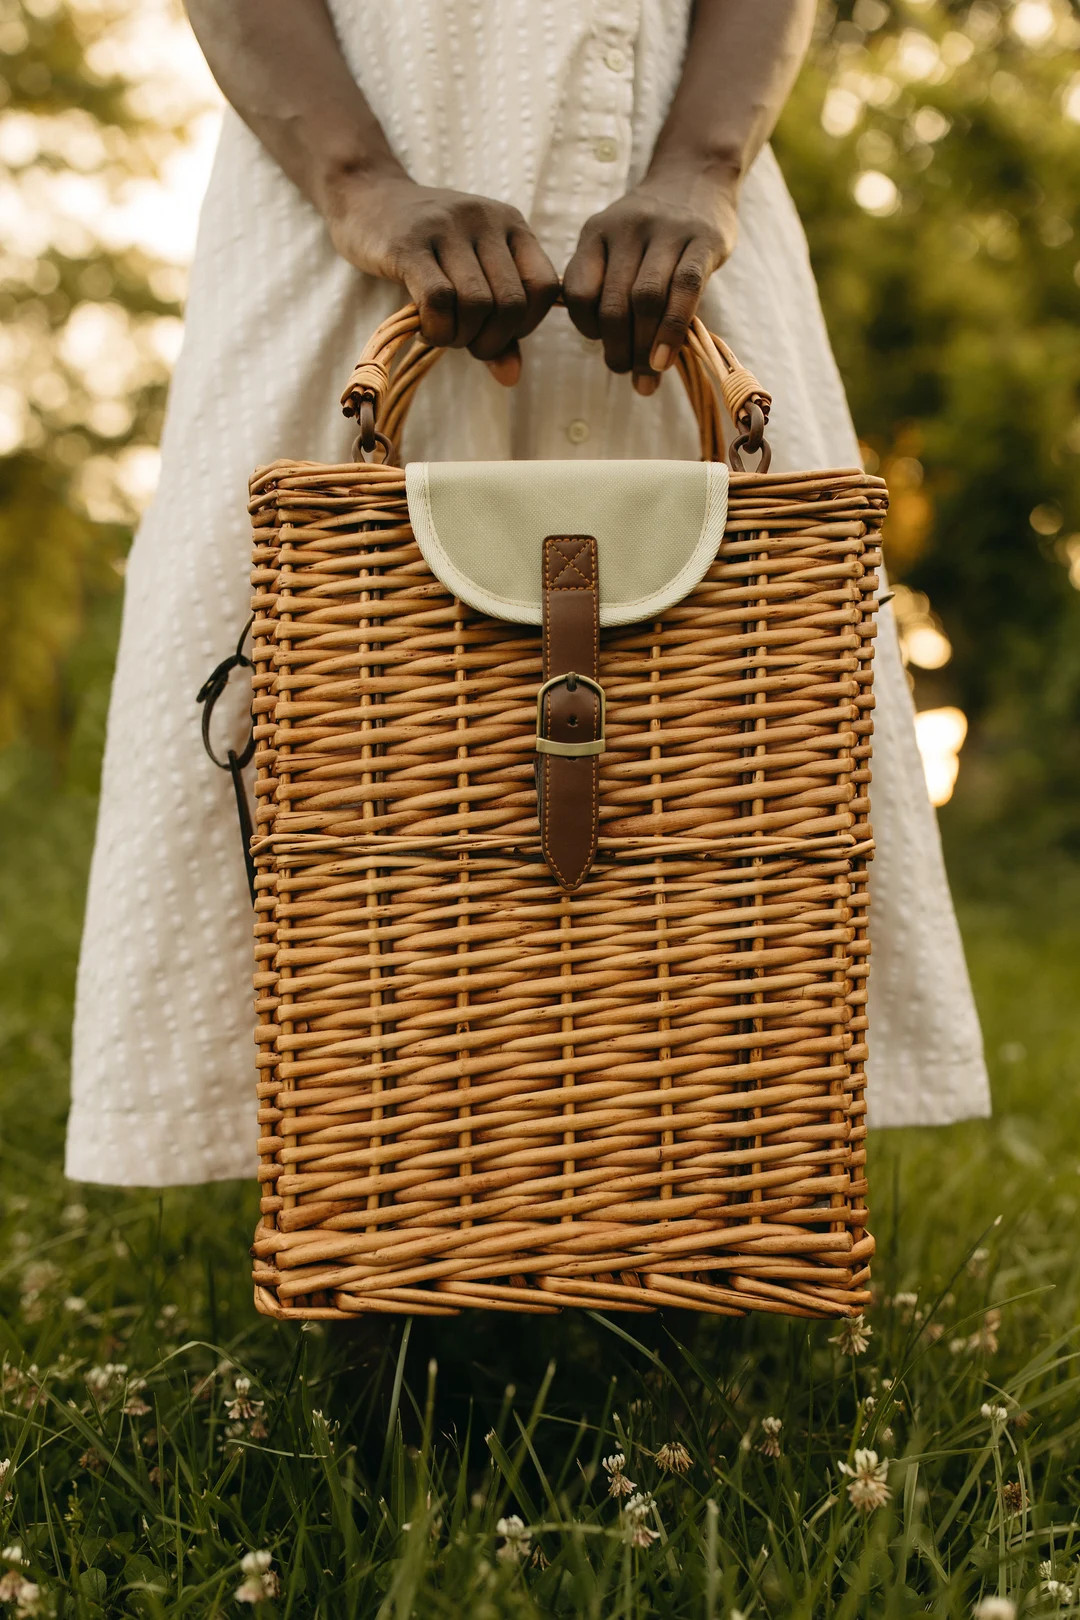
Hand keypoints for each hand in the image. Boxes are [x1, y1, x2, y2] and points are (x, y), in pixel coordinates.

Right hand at [325, 169, 559, 384]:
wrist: (365, 196)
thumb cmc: (427, 245)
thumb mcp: (471, 275)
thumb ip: (497, 325)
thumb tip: (511, 378)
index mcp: (511, 223)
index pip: (544, 287)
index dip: (526, 324)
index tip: (496, 331)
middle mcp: (485, 219)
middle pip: (510, 303)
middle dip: (490, 341)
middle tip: (465, 342)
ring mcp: (447, 227)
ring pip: (475, 304)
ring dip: (460, 337)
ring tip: (443, 334)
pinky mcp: (409, 243)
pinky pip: (438, 300)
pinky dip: (437, 330)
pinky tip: (426, 330)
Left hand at [562, 169, 738, 393]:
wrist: (696, 176)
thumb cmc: (651, 231)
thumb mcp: (617, 246)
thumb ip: (609, 291)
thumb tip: (617, 358)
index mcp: (596, 233)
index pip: (579, 292)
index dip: (586, 327)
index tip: (600, 343)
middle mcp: (627, 229)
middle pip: (615, 303)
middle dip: (617, 348)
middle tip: (624, 371)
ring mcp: (667, 231)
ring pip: (647, 299)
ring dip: (644, 346)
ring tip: (647, 374)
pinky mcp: (703, 239)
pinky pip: (685, 289)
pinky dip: (673, 329)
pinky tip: (666, 358)